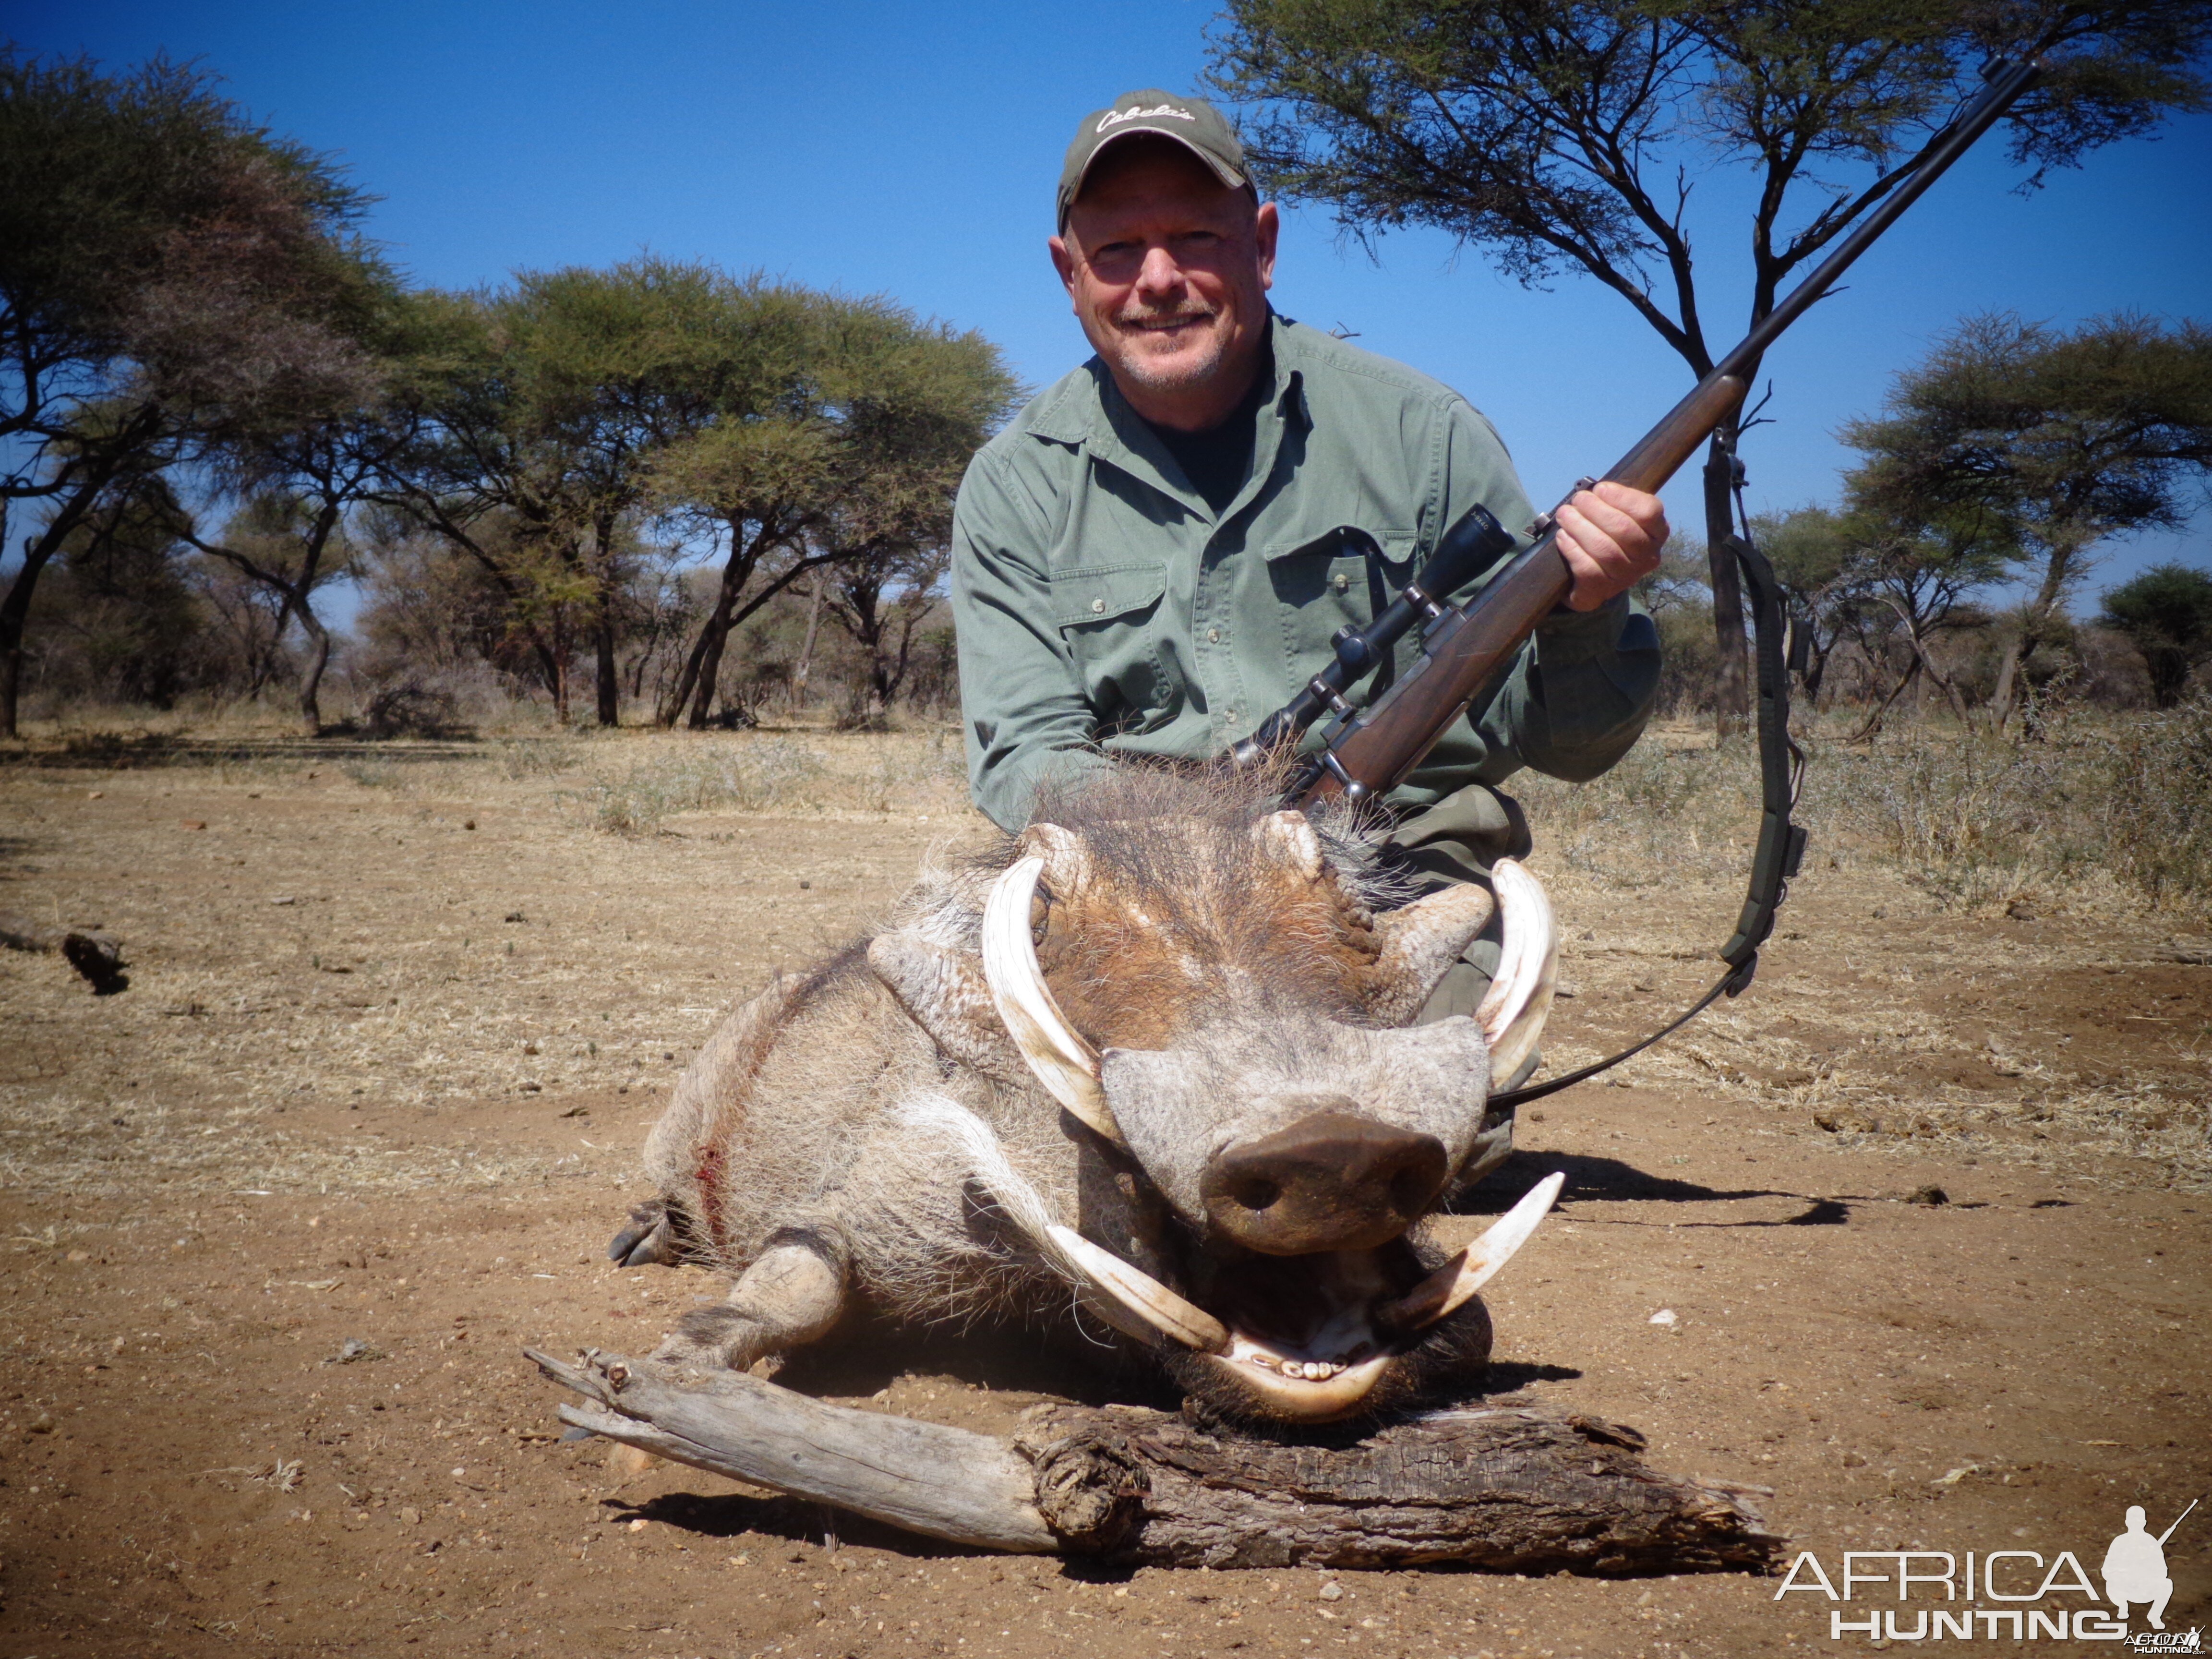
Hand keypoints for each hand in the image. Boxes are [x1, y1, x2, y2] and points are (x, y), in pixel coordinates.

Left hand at [1554, 481, 1665, 610]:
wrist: (1591, 580)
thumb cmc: (1606, 537)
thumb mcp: (1616, 516)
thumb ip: (1612, 503)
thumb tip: (1591, 491)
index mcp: (1657, 532)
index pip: (1648, 511)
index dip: (1622, 497)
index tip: (1600, 489)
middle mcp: (1647, 556)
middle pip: (1623, 529)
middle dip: (1595, 510)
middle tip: (1577, 500)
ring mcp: (1627, 576)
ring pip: (1604, 549)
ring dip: (1580, 526)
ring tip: (1565, 515)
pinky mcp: (1602, 590)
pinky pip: (1588, 568)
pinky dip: (1572, 548)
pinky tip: (1563, 536)